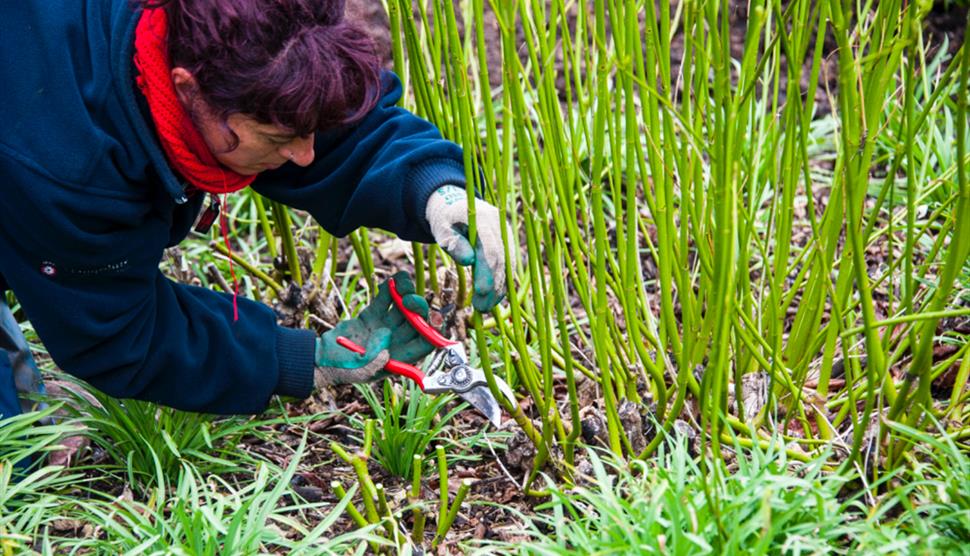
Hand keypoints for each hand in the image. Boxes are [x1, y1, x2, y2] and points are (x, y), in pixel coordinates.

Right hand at [314, 272, 435, 385]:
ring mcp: (385, 325)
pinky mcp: (372, 314)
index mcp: (401, 356)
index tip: (433, 318)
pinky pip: (385, 299)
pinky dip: (390, 288)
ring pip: (404, 306)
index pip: (426, 343)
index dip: (433, 331)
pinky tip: (391, 281)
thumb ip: (376, 357)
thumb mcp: (361, 370)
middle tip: (408, 299)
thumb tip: (387, 338)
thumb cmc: (343, 369)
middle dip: (418, 306)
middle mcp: (397, 340)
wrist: (322, 358)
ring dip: (406, 292)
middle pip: (417, 320)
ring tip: (400, 283)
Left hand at [425, 185, 511, 311]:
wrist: (456, 206)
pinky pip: (508, 264)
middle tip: (482, 308)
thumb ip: (454, 244)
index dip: (488, 273)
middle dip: (493, 286)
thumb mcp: (442, 230)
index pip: (490, 250)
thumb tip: (468, 261)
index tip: (480, 293)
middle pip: (501, 260)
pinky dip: (502, 282)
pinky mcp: (507, 242)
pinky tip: (494, 297)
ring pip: (508, 264)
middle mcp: (500, 224)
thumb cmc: (446, 220)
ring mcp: (506, 233)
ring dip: (499, 288)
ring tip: (486, 306)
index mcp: (483, 218)